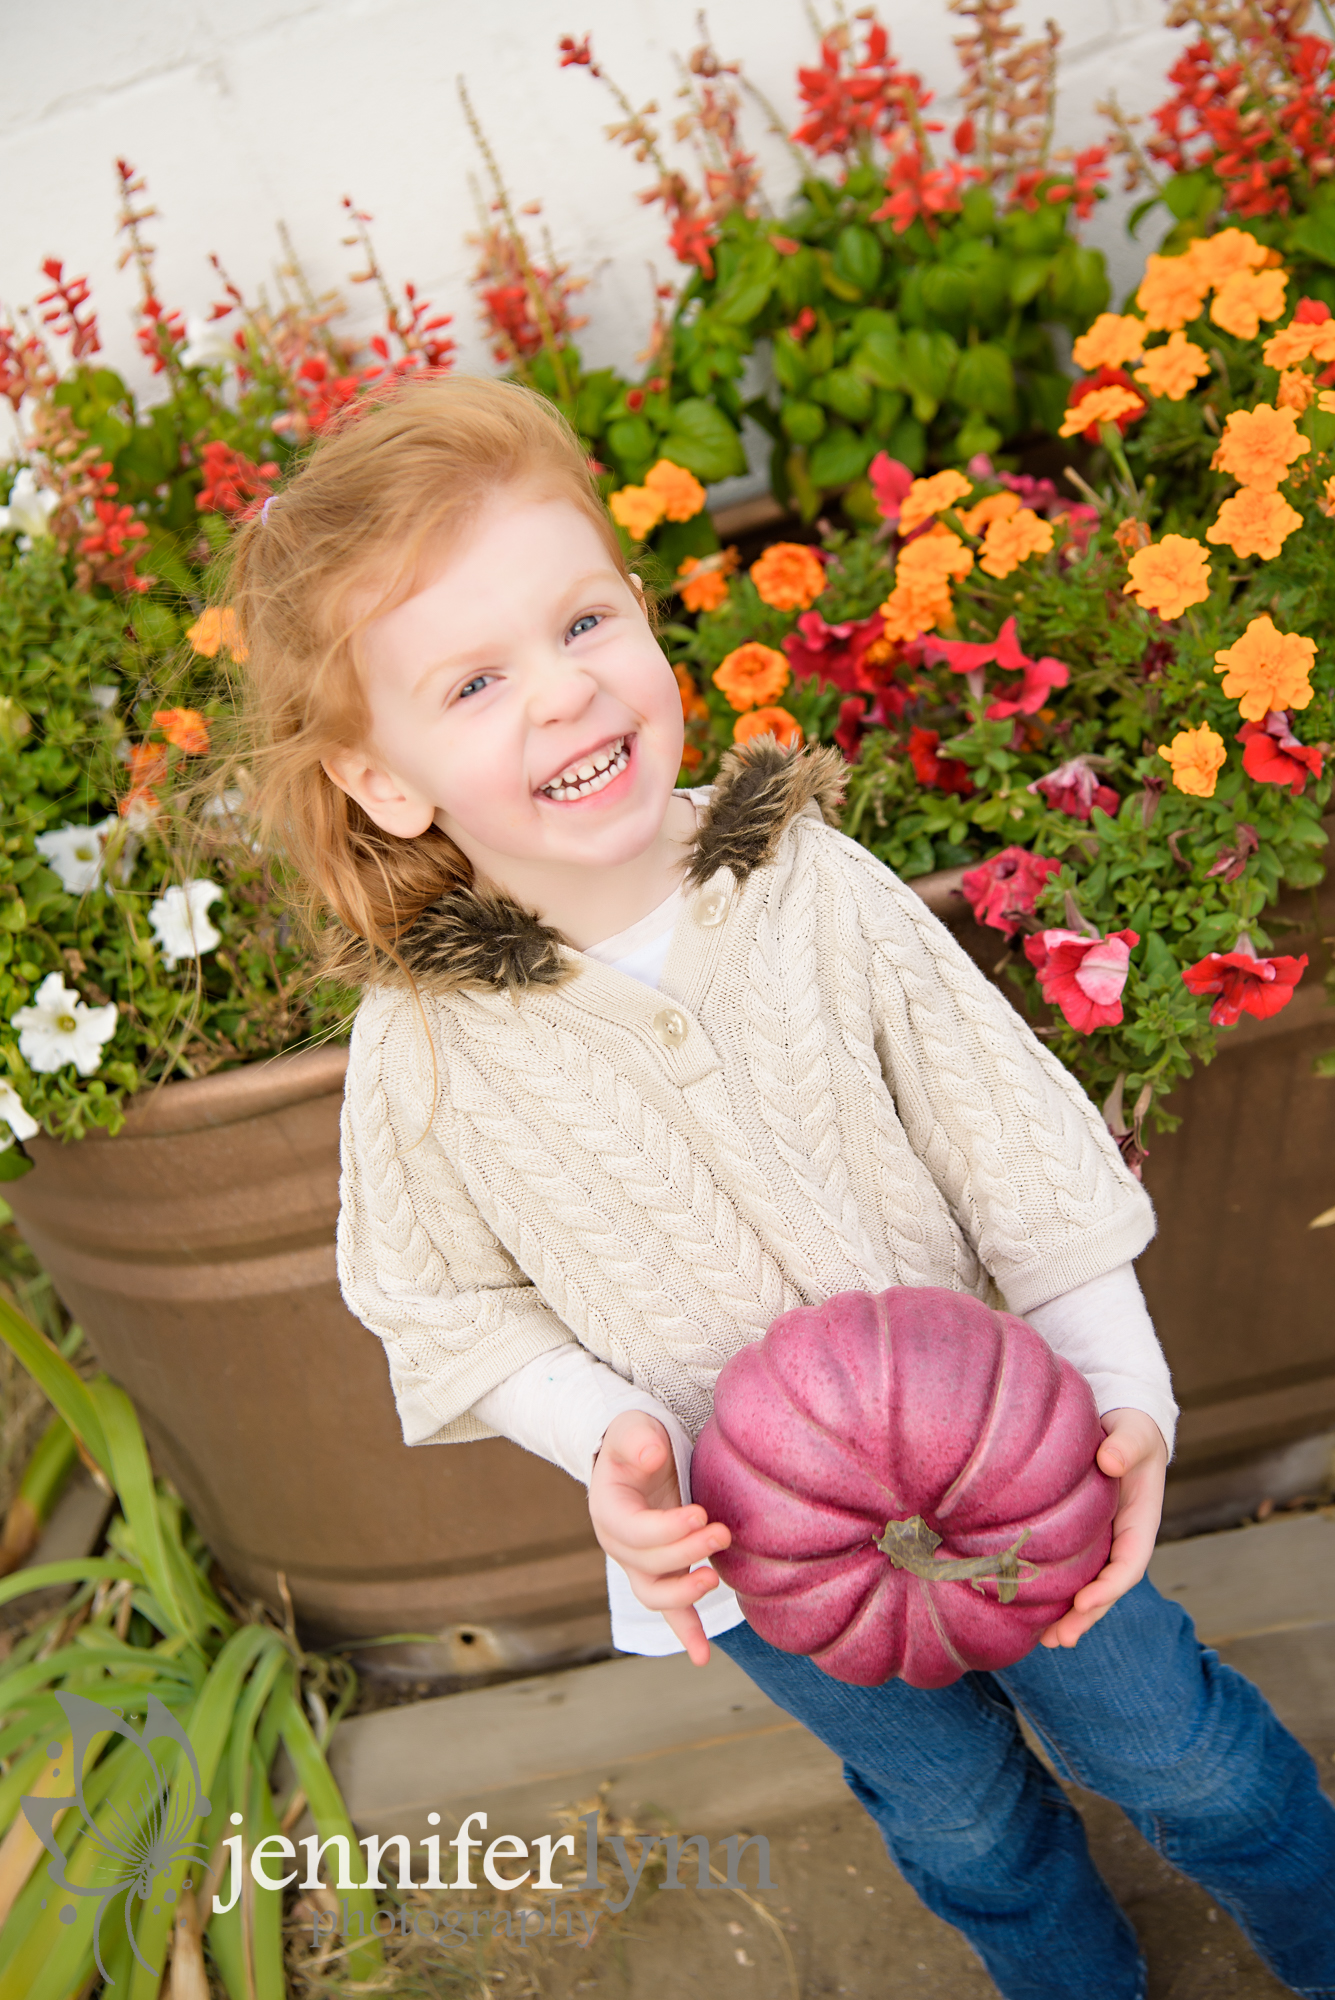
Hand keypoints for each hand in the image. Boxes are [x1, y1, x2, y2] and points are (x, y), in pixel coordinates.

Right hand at [588, 1410, 731, 1666]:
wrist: (639, 1456)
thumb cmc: (635, 1440)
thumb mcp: (632, 1427)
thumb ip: (637, 1438)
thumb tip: (651, 1453)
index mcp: (607, 1510)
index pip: (634, 1530)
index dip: (666, 1529)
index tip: (700, 1514)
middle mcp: (618, 1545)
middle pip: (648, 1563)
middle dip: (686, 1551)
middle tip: (722, 1531)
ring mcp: (638, 1565)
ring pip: (655, 1593)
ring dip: (685, 1593)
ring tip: (714, 1576)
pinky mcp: (661, 1574)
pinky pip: (670, 1612)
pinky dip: (686, 1633)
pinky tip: (702, 1656)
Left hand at [1038, 1407, 1167, 1649]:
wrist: (1118, 1425)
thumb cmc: (1131, 1432)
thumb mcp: (1134, 1434)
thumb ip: (1126, 1446)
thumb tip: (1110, 1460)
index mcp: (1139, 1523)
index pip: (1129, 1563)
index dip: (1109, 1587)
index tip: (1084, 1603)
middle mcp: (1120, 1539)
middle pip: (1106, 1588)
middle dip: (1085, 1617)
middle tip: (1059, 1639)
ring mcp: (1099, 1541)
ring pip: (1086, 1585)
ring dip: (1069, 1616)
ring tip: (1045, 1641)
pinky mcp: (1077, 1536)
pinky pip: (1068, 1567)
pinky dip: (1054, 1590)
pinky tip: (1029, 1609)